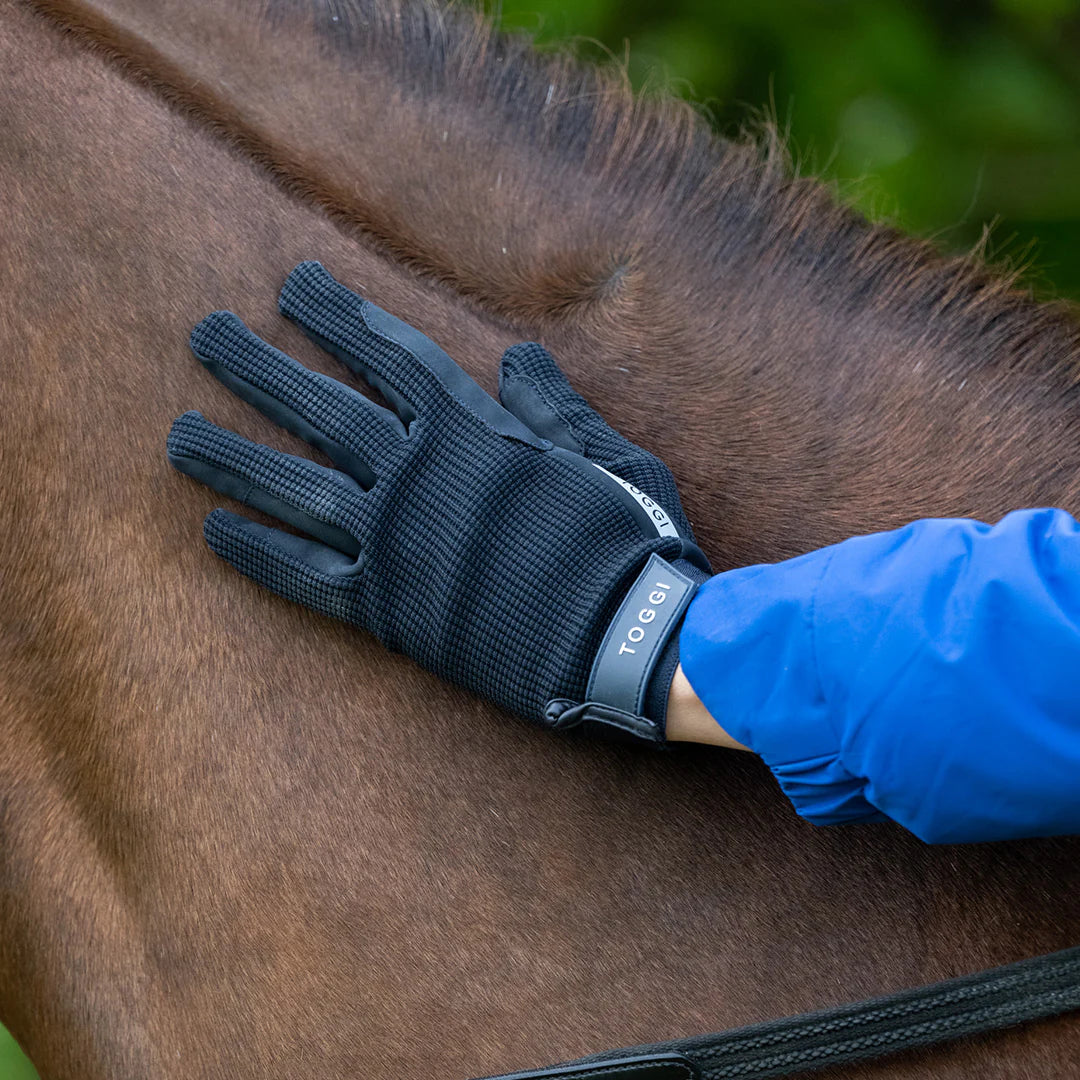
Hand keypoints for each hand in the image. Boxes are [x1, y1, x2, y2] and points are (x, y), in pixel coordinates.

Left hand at [168, 262, 710, 743]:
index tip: (289, 284)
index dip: (336, 314)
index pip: (387, 353)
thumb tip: (516, 356)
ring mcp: (395, 541)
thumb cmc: (628, 541)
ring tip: (176, 435)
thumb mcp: (608, 454)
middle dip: (257, 366)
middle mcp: (418, 474)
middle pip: (321, 407)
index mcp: (472, 430)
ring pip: (293, 487)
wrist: (626, 641)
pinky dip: (258, 555)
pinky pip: (306, 576)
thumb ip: (555, 405)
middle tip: (202, 333)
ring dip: (230, 458)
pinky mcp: (388, 608)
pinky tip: (213, 532)